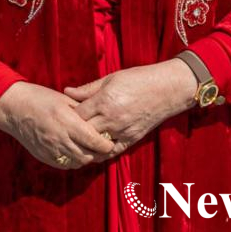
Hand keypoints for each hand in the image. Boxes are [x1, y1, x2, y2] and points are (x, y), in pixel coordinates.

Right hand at [0, 81, 114, 169]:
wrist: (15, 108)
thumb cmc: (41, 98)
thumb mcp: (64, 99)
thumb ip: (82, 110)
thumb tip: (99, 117)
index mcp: (68, 122)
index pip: (93, 141)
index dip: (105, 145)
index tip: (111, 142)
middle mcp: (60, 139)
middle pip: (88, 155)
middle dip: (98, 153)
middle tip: (104, 147)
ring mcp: (52, 150)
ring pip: (78, 162)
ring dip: (87, 157)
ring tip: (91, 149)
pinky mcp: (44, 156)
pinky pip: (65, 164)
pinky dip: (74, 161)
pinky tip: (76, 151)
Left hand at [64, 60, 197, 154]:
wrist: (166, 89)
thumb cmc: (138, 79)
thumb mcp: (111, 78)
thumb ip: (88, 88)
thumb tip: (67, 92)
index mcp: (104, 100)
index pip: (77, 115)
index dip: (69, 115)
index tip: (64, 114)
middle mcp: (111, 118)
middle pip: (83, 132)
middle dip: (74, 131)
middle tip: (66, 130)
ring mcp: (121, 131)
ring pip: (95, 146)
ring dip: (85, 144)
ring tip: (76, 141)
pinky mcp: (131, 140)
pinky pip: (110, 152)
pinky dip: (100, 153)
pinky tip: (93, 149)